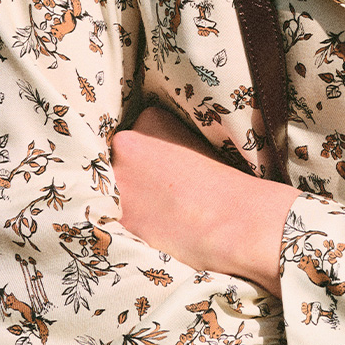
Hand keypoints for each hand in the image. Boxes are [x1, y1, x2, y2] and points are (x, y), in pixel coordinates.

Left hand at [109, 106, 296, 295]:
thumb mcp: (194, 144)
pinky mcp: (116, 213)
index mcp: (149, 117)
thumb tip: (148, 162)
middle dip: (133, 177)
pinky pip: (114, 218)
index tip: (166, 171)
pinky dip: (129, 224)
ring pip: (112, 190)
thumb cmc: (223, 183)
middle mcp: (124, 142)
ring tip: (160, 211)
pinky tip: (154, 226)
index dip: (148, 159)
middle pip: (117, 161)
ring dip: (128, 200)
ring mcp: (116, 178)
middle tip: (161, 193)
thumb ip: (163, 144)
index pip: (133, 137)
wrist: (232, 218)